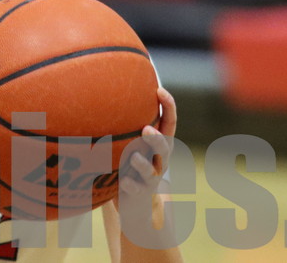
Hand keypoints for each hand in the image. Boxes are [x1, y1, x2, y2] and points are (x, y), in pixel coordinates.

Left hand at [117, 87, 177, 202]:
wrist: (136, 202)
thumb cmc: (133, 161)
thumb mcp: (136, 140)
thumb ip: (131, 120)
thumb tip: (116, 83)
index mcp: (161, 142)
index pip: (170, 122)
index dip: (168, 106)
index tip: (159, 90)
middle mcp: (159, 159)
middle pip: (164, 147)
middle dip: (156, 138)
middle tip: (146, 129)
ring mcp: (151, 177)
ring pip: (150, 170)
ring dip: (142, 162)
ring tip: (133, 156)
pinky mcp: (140, 193)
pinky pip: (136, 189)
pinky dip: (130, 184)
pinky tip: (123, 181)